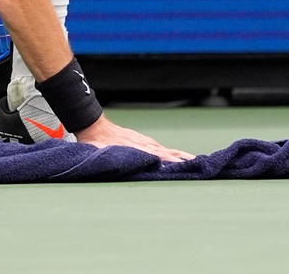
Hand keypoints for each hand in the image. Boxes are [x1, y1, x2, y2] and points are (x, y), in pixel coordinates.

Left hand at [74, 115, 195, 161]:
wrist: (92, 123)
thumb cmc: (94, 139)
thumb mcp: (99, 149)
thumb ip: (109, 154)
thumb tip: (120, 160)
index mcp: (134, 147)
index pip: (155, 155)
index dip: (169, 160)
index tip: (182, 165)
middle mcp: (141, 144)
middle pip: (165, 152)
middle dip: (180, 159)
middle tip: (196, 164)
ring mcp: (141, 141)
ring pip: (163, 149)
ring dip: (177, 155)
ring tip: (192, 161)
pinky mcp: (139, 140)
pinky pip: (157, 146)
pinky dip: (168, 151)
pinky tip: (174, 155)